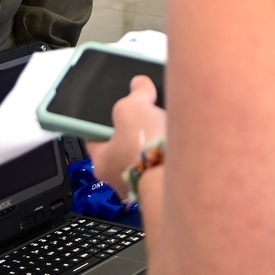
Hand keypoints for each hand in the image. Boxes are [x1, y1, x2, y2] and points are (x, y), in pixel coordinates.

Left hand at [88, 75, 165, 193]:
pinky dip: (169, 159)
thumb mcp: (133, 108)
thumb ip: (135, 94)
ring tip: (167, 131)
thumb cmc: (143, 148)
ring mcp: (139, 188)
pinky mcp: (161, 191)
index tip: (116, 111)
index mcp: (100, 160)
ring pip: (143, 161)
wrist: (174, 181)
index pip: (95, 137)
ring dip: (153, 148)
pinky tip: (178, 147)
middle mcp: (116, 179)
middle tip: (147, 119)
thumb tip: (139, 83)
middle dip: (134, 135)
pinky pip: (162, 170)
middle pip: (121, 149)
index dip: (104, 121)